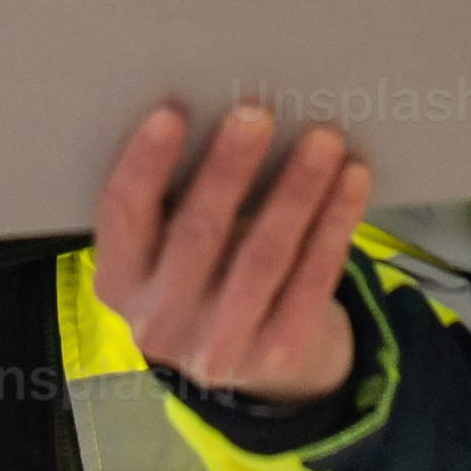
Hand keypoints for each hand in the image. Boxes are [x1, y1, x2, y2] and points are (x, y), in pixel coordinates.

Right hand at [87, 99, 369, 405]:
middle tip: (255, 115)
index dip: (144, 165)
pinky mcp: (278, 356)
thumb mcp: (171, 243)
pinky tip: (352, 179)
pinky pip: (311, 280)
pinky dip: (334, 224)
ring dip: (295, 192)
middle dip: (228, 170)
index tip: (170, 114)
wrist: (252, 355)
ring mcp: (218, 348)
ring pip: (262, 257)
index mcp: (118, 281)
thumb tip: (231, 117)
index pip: (122, 216)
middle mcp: (157, 323)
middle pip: (197, 235)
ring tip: (322, 141)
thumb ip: (181, 195)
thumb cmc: (206, 267)